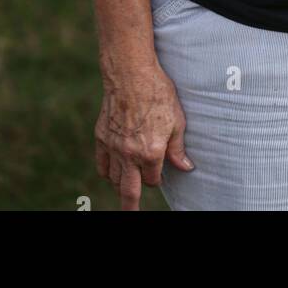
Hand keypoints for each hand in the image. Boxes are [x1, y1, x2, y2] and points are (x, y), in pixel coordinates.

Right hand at [95, 61, 193, 210]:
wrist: (130, 73)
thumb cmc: (157, 93)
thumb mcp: (177, 120)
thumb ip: (178, 148)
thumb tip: (186, 167)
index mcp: (151, 152)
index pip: (153, 180)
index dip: (158, 177)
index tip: (160, 172)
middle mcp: (130, 154)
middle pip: (129, 191)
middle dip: (131, 206)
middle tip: (130, 214)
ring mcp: (113, 146)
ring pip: (113, 179)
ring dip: (120, 185)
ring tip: (125, 186)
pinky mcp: (101, 136)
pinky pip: (101, 164)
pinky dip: (106, 171)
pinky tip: (111, 170)